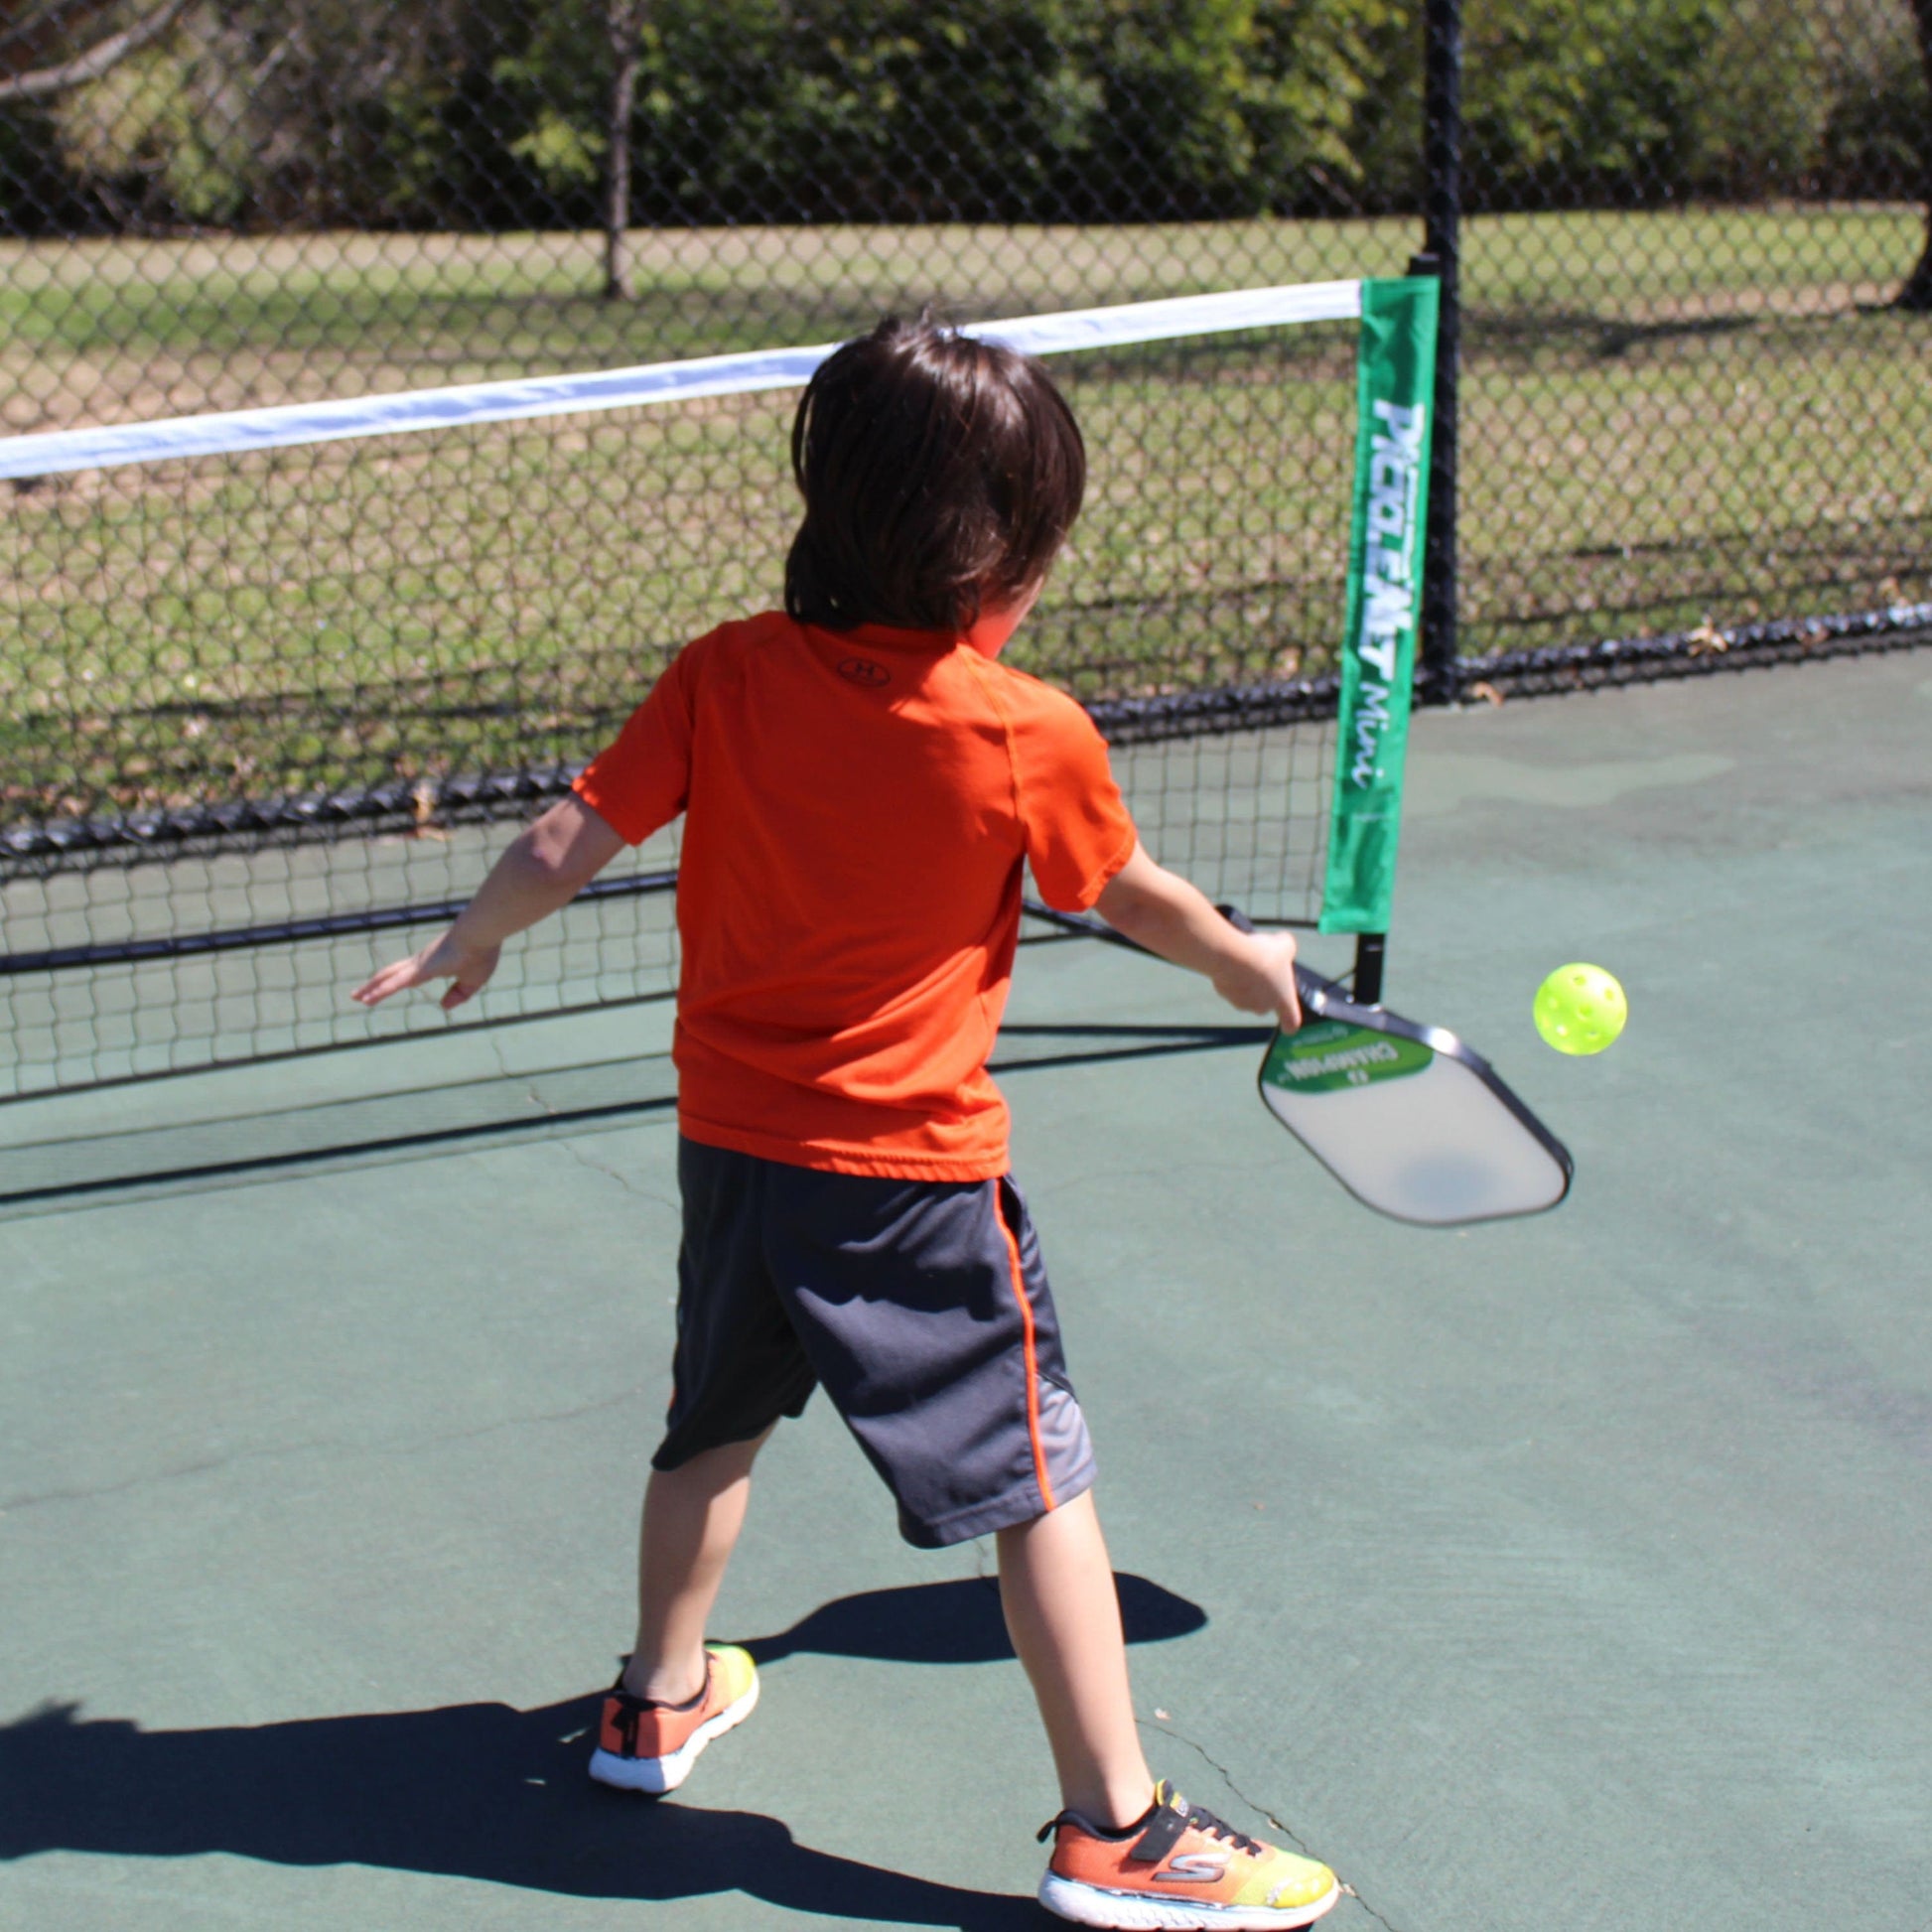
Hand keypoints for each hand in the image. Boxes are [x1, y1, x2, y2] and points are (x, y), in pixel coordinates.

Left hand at [352, 927, 500, 1011]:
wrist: (481, 935)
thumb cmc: (480, 953)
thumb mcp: (473, 981)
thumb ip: (459, 994)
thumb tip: (443, 1006)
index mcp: (433, 965)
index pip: (408, 977)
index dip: (395, 983)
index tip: (385, 990)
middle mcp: (420, 963)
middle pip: (391, 975)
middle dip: (374, 985)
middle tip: (359, 994)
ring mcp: (418, 965)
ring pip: (388, 978)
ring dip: (371, 988)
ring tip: (356, 997)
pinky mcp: (419, 969)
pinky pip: (396, 983)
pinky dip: (381, 991)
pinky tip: (368, 998)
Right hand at [1209, 929, 1303, 1032]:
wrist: (1234, 957)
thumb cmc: (1265, 955)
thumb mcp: (1285, 945)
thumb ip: (1288, 948)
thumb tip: (1284, 945)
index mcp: (1283, 1000)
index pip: (1291, 1022)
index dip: (1289, 1023)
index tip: (1287, 1026)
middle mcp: (1263, 1007)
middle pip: (1266, 1003)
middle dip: (1264, 989)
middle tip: (1264, 969)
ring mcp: (1242, 1003)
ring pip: (1247, 993)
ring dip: (1247, 980)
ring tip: (1247, 960)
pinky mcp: (1225, 994)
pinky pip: (1231, 985)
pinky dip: (1233, 975)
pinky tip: (1234, 960)